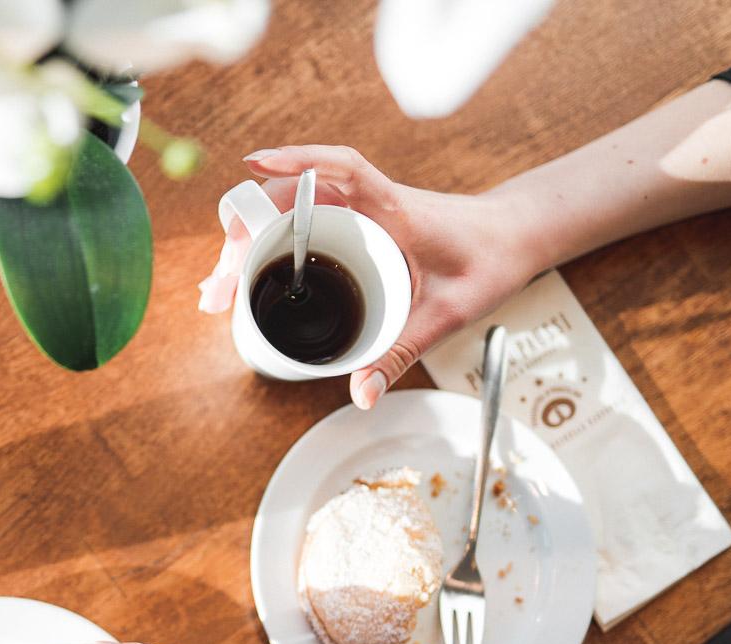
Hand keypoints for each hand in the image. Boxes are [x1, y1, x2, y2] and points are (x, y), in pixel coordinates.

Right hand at [202, 145, 539, 409]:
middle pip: (289, 201)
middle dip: (243, 235)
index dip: (298, 161)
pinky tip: (247, 276)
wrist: (513, 239)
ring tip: (220, 292)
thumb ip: (403, 353)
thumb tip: (362, 395)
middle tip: (218, 289)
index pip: (341, 169)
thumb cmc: (488, 261)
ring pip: (287, 215)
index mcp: (394, 207)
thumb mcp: (448, 315)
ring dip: (247, 245)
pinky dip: (267, 246)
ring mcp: (357, 211)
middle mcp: (368, 201)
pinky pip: (301, 226)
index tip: (253, 165)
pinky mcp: (355, 224)